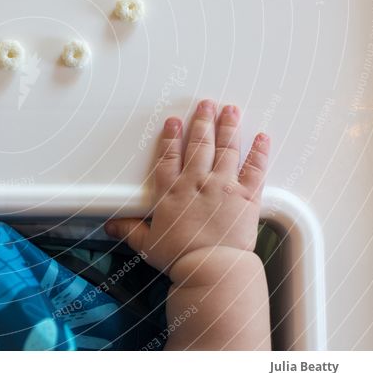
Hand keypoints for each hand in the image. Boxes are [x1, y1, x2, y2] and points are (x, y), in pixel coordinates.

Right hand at [106, 99, 269, 272]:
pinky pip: (255, 168)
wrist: (211, 268)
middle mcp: (197, 182)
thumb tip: (111, 225)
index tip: (174, 122)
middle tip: (207, 104)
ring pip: (226, 149)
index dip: (171, 137)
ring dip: (228, 127)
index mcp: (172, 192)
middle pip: (200, 145)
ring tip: (231, 110)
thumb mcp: (148, 244)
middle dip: (203, 121)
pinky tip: (262, 137)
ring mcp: (223, 186)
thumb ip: (131, 230)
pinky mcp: (247, 196)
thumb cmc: (180, 258)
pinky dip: (259, 151)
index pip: (169, 157)